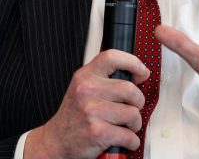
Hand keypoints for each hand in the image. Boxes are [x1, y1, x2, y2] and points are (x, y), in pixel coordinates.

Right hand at [24, 49, 149, 158]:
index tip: (142, 72)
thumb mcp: (82, 88)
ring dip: (134, 124)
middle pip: (130, 89)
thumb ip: (104, 78)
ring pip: (133, 114)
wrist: (56, 141)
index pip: (112, 57)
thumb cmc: (74, 115)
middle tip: (132, 108)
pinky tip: (123, 139)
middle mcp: (87, 90)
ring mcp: (92, 111)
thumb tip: (136, 74)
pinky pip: (129, 136)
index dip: (133, 62)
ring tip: (125, 126)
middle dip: (138, 102)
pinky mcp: (98, 132)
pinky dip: (131, 141)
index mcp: (85, 76)